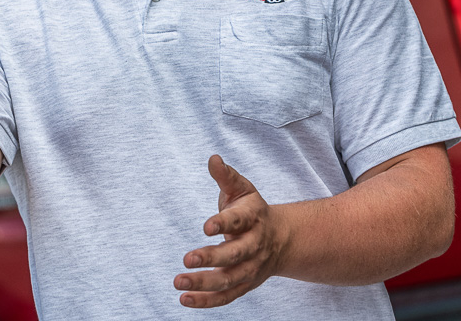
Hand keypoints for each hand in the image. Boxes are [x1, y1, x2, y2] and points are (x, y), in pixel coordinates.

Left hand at [175, 155, 285, 307]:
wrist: (281, 238)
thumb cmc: (252, 209)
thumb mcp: (242, 188)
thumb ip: (225, 176)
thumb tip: (213, 158)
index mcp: (252, 219)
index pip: (238, 222)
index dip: (222, 223)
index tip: (206, 226)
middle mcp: (254, 246)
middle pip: (234, 255)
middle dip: (211, 258)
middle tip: (187, 258)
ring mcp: (250, 268)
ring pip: (228, 280)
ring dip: (204, 283)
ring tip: (179, 282)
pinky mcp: (244, 284)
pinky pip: (226, 296)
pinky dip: (207, 301)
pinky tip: (185, 299)